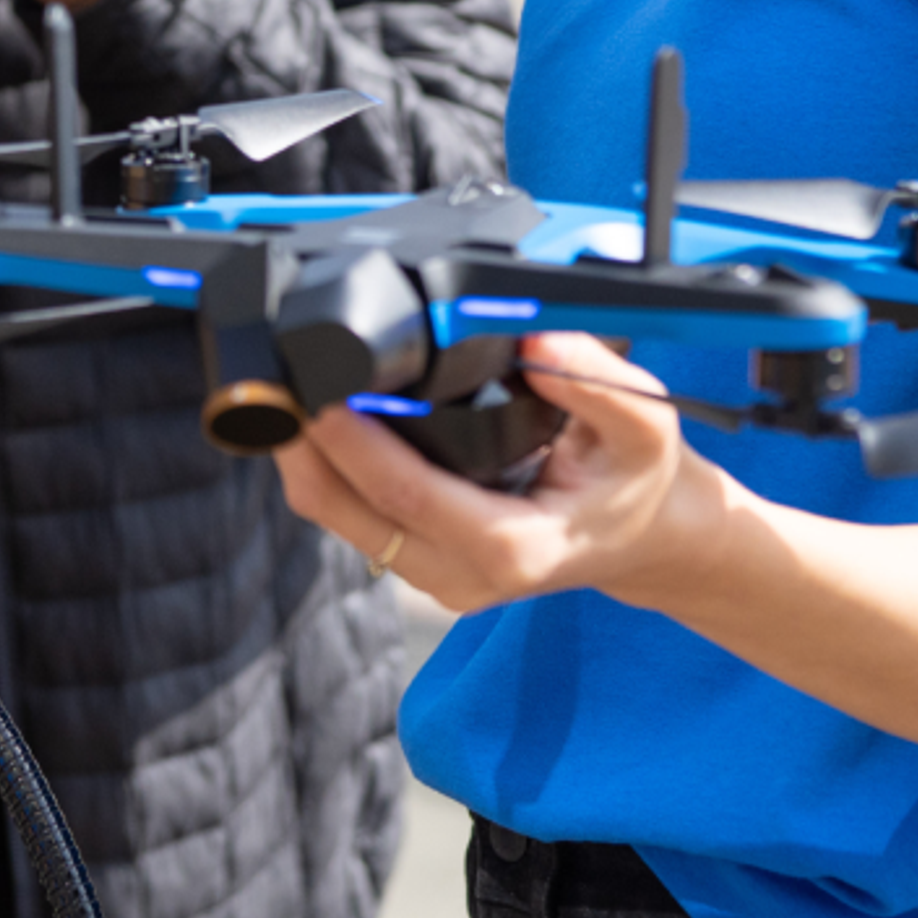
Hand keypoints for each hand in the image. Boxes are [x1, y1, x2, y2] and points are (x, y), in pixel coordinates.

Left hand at [269, 335, 720, 616]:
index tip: (315, 389)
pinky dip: (325, 466)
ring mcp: (434, 575)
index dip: (352, 442)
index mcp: (513, 548)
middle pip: (347, 511)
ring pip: (337, 516)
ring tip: (283, 386)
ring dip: (304, 453)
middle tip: (272, 377)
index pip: (405, 495)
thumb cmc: (636, 479)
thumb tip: (533, 342)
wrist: (644, 536)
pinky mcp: (419, 560)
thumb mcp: (646, 424)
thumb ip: (595, 382)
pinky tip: (316, 416)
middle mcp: (462, 575)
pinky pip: (351, 514)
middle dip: (301, 444)